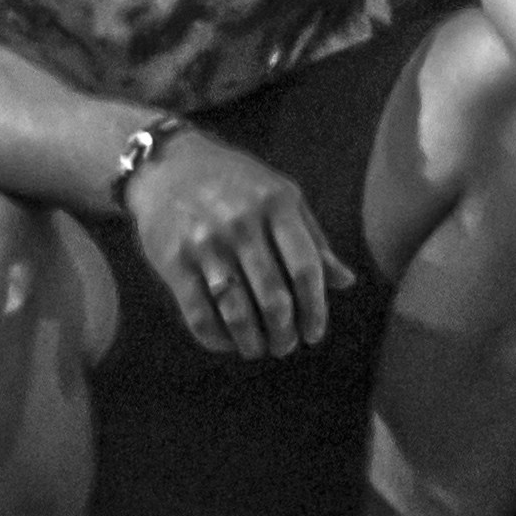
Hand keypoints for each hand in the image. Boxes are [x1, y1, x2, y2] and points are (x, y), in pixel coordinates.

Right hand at [120, 127, 351, 358]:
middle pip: (273, 295)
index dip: (314, 308)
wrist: (169, 165)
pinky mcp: (174, 261)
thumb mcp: (282, 196)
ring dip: (251, 340)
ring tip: (260, 349)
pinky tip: (227, 343)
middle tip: (287, 347)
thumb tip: (346, 282)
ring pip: (236, 309)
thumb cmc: (236, 184)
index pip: (305, 267)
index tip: (315, 333)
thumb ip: (313, 239)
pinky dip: (216, 337)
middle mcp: (242, 224)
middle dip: (284, 331)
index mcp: (277, 205)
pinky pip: (198, 312)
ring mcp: (206, 244)